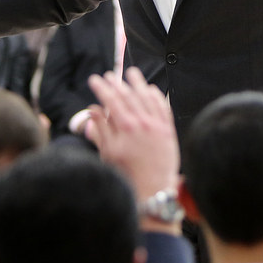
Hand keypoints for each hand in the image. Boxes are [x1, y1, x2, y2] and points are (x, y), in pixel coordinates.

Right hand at [86, 68, 179, 230]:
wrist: (153, 189)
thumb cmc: (127, 174)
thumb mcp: (107, 153)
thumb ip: (100, 129)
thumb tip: (93, 109)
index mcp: (125, 127)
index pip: (112, 100)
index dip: (102, 87)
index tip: (96, 79)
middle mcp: (142, 122)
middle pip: (128, 95)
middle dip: (117, 83)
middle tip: (109, 75)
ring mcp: (157, 125)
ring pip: (147, 97)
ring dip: (138, 83)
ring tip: (131, 73)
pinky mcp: (168, 130)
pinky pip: (163, 107)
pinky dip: (157, 96)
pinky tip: (152, 89)